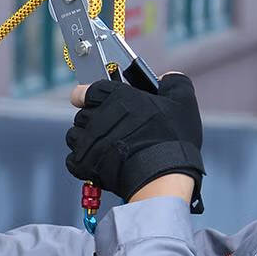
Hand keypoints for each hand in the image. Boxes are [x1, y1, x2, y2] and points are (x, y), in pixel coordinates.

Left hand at [66, 73, 204, 210]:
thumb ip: (173, 83)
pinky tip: (99, 164)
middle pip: (83, 114)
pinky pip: (73, 160)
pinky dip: (83, 163)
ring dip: (85, 140)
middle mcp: (96, 115)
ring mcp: (87, 140)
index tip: (91, 99)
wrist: (161, 176)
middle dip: (93, 120)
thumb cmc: (170, 139)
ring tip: (104, 147)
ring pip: (75, 135)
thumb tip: (166, 79)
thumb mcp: (182, 102)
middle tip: (112, 129)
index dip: (87, 94)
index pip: (86, 89)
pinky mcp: (84, 164)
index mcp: (114, 95)